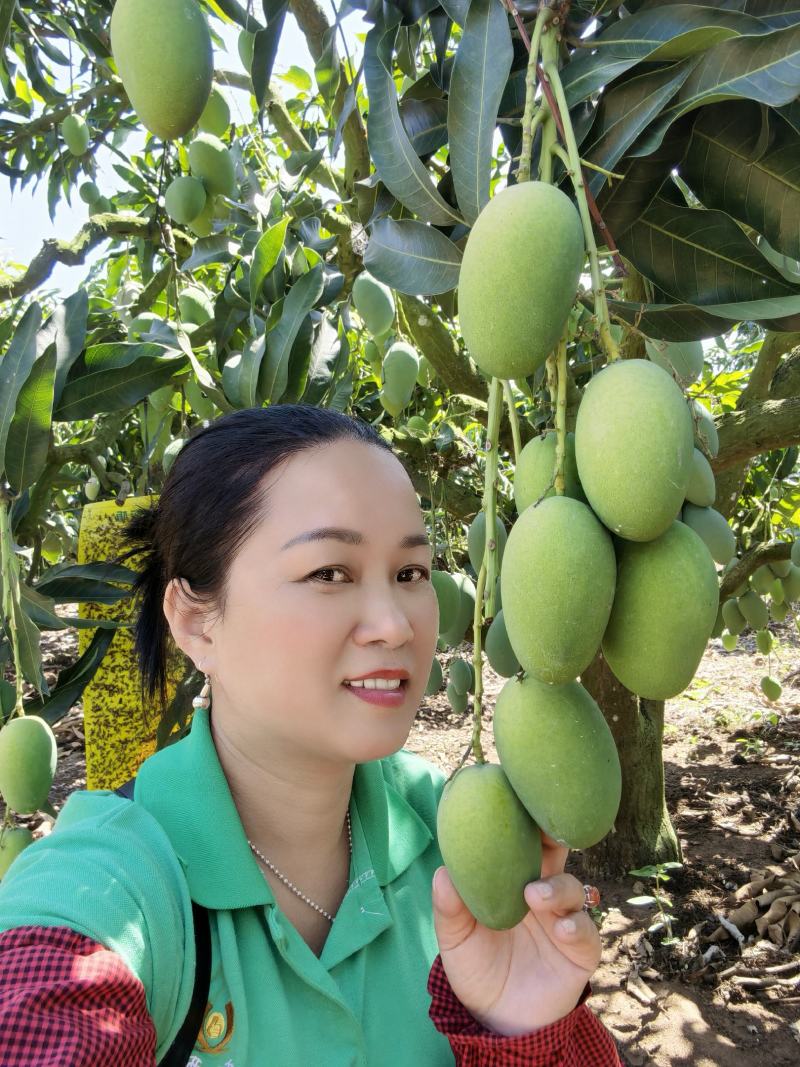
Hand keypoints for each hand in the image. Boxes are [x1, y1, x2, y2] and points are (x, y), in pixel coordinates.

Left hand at [431, 831, 600, 1036]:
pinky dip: (578, 926)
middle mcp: (542, 893)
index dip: (525, 819)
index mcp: (513, 881)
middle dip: (554, 836)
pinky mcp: (580, 952)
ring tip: (534, 896)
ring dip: (557, 887)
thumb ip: (449, 909)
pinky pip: (587, 932)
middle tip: (545, 829)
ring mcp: (564, 920)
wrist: (498, 1019)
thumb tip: (442, 874)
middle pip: (556, 854)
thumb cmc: (476, 967)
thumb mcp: (455, 939)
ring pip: (572, 888)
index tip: (517, 796)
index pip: (523, 841)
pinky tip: (563, 929)